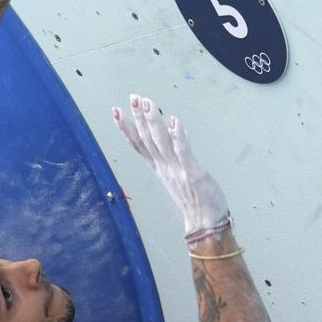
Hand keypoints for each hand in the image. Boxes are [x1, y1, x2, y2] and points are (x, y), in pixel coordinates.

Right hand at [113, 94, 229, 234]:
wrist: (205, 223)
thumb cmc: (194, 199)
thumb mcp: (179, 173)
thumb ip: (175, 152)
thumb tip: (173, 128)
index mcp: (159, 167)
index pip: (138, 144)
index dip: (126, 127)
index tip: (116, 111)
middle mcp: (164, 167)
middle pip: (146, 139)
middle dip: (138, 117)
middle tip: (132, 98)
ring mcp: (176, 169)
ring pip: (161, 142)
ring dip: (153, 122)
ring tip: (147, 103)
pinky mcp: (192, 172)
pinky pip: (182, 151)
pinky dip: (177, 136)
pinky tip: (174, 121)